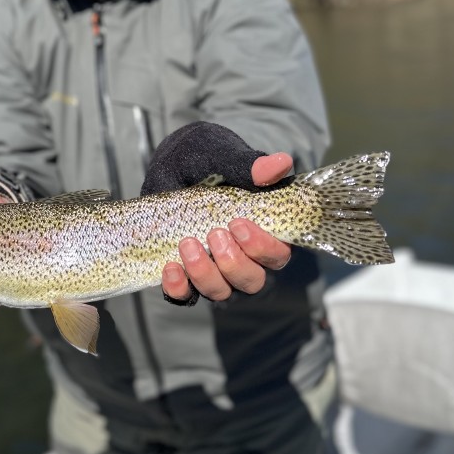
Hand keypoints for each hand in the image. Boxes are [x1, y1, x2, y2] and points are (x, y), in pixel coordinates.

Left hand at [161, 152, 292, 303]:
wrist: (170, 163)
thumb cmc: (207, 159)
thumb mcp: (225, 157)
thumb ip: (251, 164)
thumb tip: (283, 162)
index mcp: (263, 231)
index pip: (278, 255)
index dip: (263, 247)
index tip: (239, 223)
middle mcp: (243, 257)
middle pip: (252, 281)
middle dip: (234, 263)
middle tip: (214, 234)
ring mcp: (214, 269)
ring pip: (221, 292)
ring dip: (205, 274)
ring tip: (187, 243)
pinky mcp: (185, 275)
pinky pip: (185, 297)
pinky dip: (179, 287)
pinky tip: (170, 267)